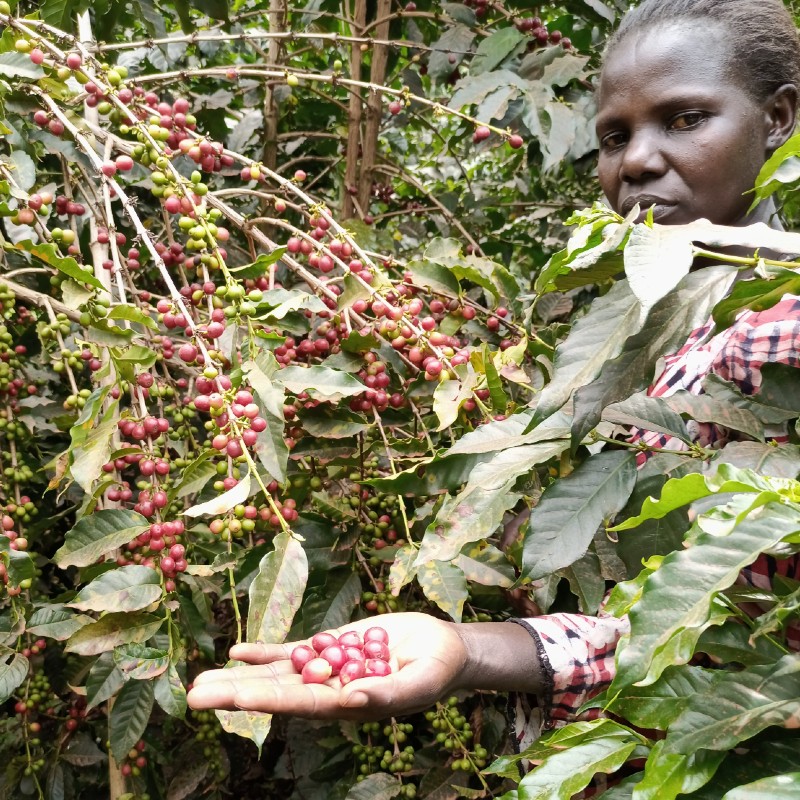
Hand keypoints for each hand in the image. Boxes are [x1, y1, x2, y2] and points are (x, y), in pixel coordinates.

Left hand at [186, 613, 466, 720]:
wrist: (441, 648)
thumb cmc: (435, 671)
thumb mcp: (418, 683)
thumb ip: (386, 693)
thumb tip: (351, 699)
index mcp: (347, 705)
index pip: (299, 703)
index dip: (266, 699)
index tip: (234, 697)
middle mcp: (328, 690)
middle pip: (276, 691)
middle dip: (236, 692)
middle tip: (194, 695)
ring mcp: (327, 667)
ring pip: (276, 672)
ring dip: (240, 675)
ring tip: (202, 678)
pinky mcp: (331, 646)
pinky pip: (292, 651)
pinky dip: (265, 651)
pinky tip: (238, 650)